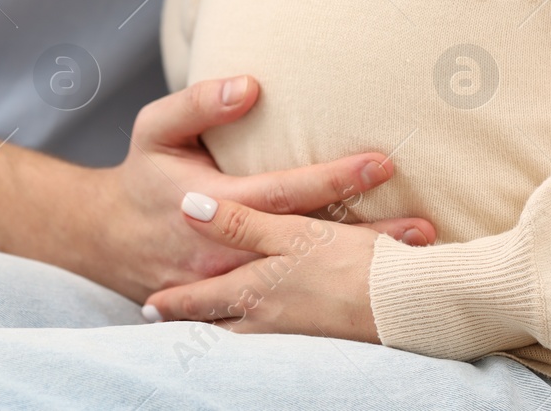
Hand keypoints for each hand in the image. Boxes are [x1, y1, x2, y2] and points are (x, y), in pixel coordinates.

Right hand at [85, 76, 433, 302]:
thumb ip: (199, 103)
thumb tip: (251, 86)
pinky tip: (374, 284)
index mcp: (212, 204)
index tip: (382, 163)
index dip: (334, 178)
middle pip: (308, 243)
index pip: (284, 191)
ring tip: (415, 258)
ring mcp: (233, 284)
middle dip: (367, 234)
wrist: (108, 239)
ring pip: (306, 277)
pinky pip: (292, 300)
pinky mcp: (239, 303)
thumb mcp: (155, 128)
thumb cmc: (144, 175)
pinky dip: (335, 295)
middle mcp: (227, 251)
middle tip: (424, 224)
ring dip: (359, 267)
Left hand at [142, 193, 384, 342]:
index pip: (202, 300)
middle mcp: (267, 319)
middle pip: (219, 326)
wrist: (401, 305)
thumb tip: (189, 206)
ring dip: (227, 335)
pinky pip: (278, 344)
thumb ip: (239, 223)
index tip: (149, 307)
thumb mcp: (288, 234)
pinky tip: (270, 338)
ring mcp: (293, 335)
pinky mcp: (321, 341)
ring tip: (212, 335)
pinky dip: (262, 340)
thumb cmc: (345, 266)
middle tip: (168, 327)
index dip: (175, 302)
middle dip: (194, 326)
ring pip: (247, 338)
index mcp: (254, 290)